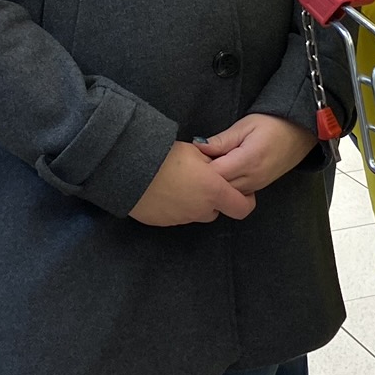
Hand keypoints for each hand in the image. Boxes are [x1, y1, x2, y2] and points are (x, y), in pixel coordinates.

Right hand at [130, 140, 256, 225]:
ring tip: (178, 183)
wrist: (129, 169)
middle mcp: (200, 209)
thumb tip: (217, 166)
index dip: (245, 201)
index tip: (242, 192)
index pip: (242, 207)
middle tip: (201, 181)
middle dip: (213, 200)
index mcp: (213, 191)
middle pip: (215, 211)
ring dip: (192, 203)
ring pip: (194, 214)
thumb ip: (212, 163)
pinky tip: (163, 190)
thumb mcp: (195, 152)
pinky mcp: (162, 222)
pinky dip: (174, 206)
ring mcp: (181, 218)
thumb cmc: (166, 156)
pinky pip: (175, 216)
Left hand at [197, 114, 317, 194]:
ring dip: (217, 183)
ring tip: (210, 167)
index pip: (215, 174)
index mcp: (248, 160)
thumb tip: (198, 147)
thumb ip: (222, 140)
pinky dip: (228, 186)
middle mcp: (253, 178)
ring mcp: (257, 184)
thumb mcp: (245, 125)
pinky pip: (238, 192)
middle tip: (196, 164)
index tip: (192, 159)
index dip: (200, 169)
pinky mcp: (260, 186)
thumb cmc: (274, 123)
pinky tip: (223, 173)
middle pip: (220, 188)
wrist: (301, 131)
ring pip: (228, 194)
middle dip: (206, 178)